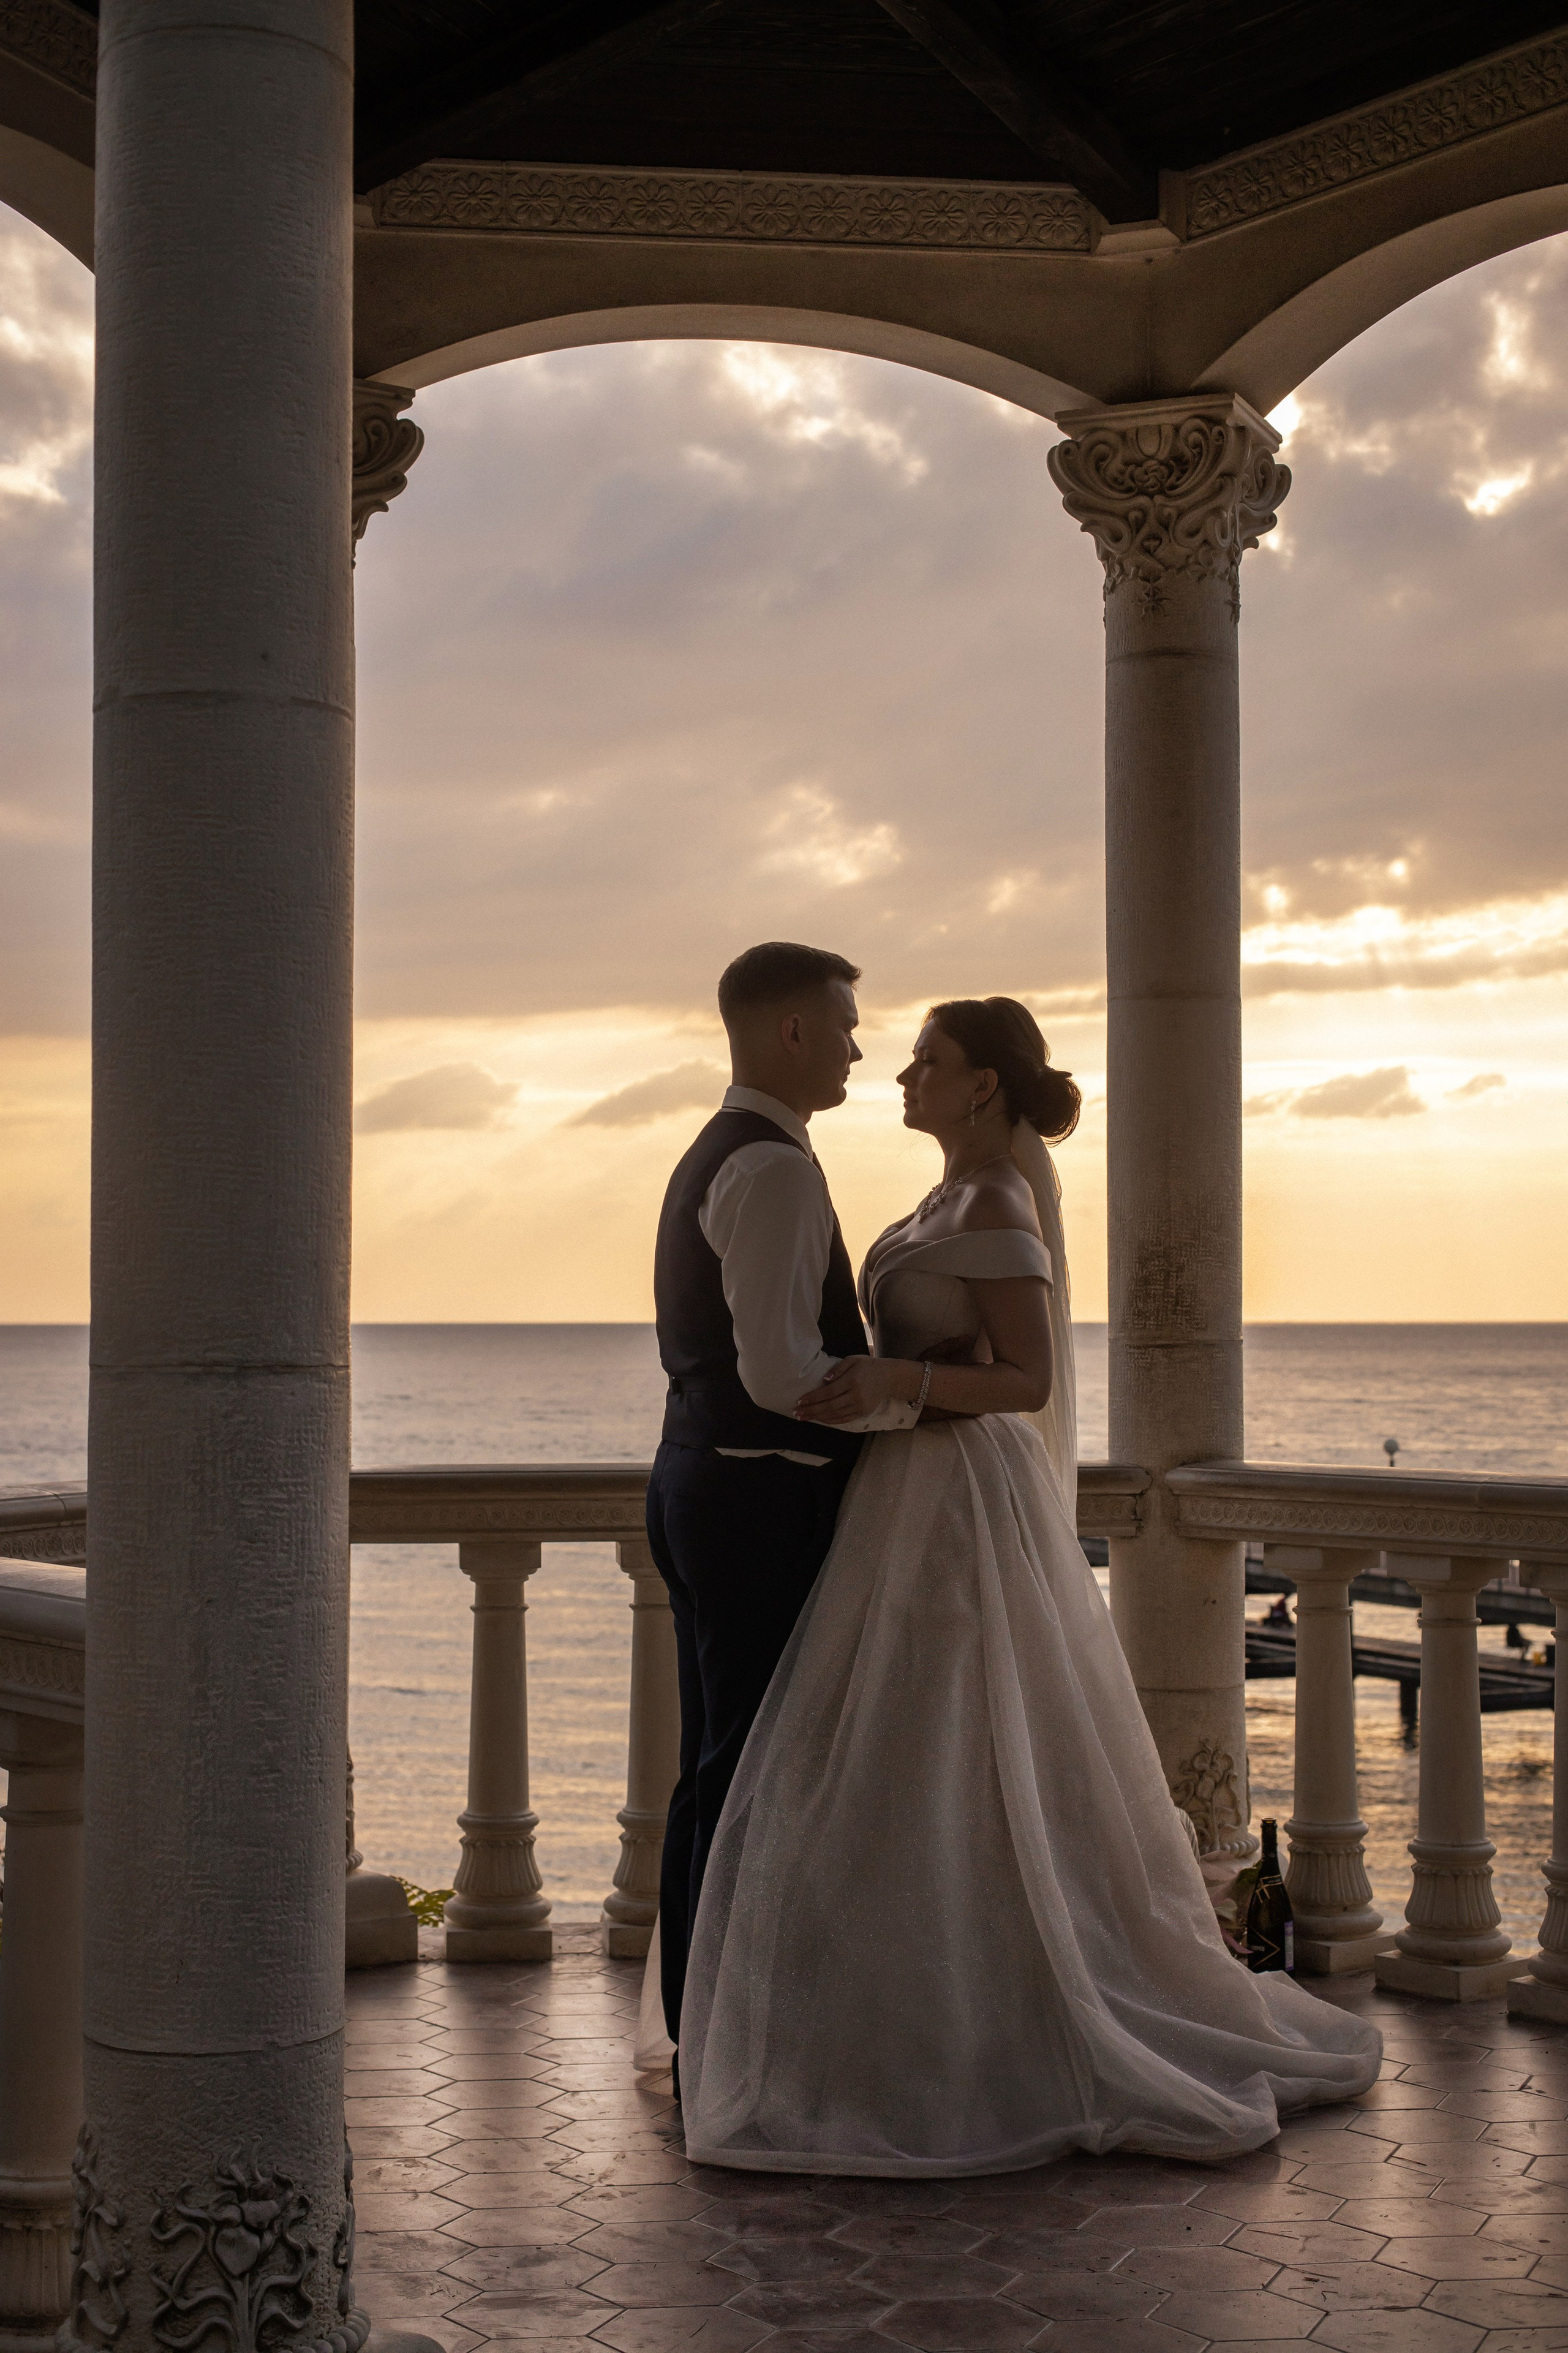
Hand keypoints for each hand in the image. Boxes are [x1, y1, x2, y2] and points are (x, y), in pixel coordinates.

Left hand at [795, 1357, 914, 1425]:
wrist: (889, 1378)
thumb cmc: (868, 1366)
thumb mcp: (853, 1359)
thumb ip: (837, 1369)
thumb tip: (823, 1380)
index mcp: (852, 1381)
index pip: (828, 1392)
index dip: (813, 1398)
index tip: (799, 1401)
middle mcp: (856, 1396)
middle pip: (829, 1406)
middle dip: (811, 1410)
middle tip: (796, 1413)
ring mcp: (860, 1407)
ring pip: (835, 1415)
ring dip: (817, 1417)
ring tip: (804, 1417)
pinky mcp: (862, 1413)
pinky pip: (843, 1419)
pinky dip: (830, 1420)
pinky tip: (819, 1419)